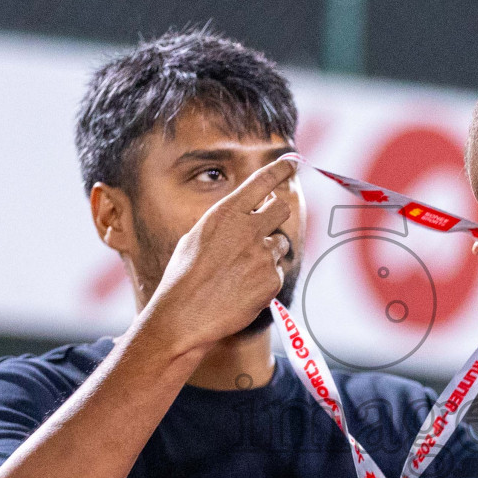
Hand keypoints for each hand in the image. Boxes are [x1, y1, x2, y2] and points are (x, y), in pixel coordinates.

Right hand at [141, 157, 295, 351]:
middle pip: (281, 208)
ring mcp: (262, 255)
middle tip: (266, 226)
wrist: (184, 315)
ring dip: (267, 254)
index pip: (262, 182)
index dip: (280, 169)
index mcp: (226, 213)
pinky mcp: (272, 280)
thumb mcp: (197, 237)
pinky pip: (277, 273)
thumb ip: (226, 223)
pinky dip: (265, 281)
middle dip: (277, 214)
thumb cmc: (184, 277)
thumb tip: (247, 214)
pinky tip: (242, 290)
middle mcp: (248, 229)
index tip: (292, 162)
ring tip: (240, 272)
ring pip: (279, 245)